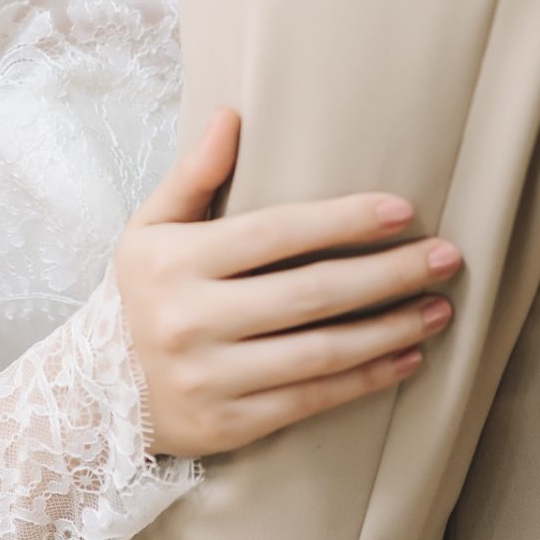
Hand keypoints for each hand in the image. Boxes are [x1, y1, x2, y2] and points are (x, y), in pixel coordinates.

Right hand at [113, 108, 460, 458]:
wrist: (92, 397)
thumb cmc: (139, 296)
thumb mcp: (149, 228)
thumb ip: (192, 173)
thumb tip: (232, 114)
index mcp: (177, 262)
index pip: (275, 233)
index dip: (343, 220)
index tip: (403, 210)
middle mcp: (194, 321)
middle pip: (311, 294)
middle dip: (388, 274)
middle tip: (447, 257)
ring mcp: (214, 378)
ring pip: (320, 353)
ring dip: (390, 330)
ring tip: (440, 307)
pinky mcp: (231, 425)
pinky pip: (311, 400)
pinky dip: (366, 380)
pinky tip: (407, 358)